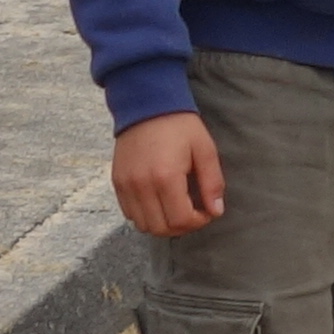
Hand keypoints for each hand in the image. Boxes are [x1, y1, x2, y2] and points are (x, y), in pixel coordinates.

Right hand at [112, 111, 223, 237]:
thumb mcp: (205, 149)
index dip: (198, 222)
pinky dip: (145, 215)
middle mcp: (142, 185)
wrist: (146, 104)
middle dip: (181, 227)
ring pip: (143, 225)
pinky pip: (129, 213)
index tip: (206, 211)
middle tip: (193, 213)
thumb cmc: (180, 125)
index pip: (181, 220)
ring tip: (176, 208)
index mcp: (166, 177)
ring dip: (162, 224)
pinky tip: (159, 201)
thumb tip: (216, 211)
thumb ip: (212, 183)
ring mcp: (126, 185)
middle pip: (161, 229)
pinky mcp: (117, 182)